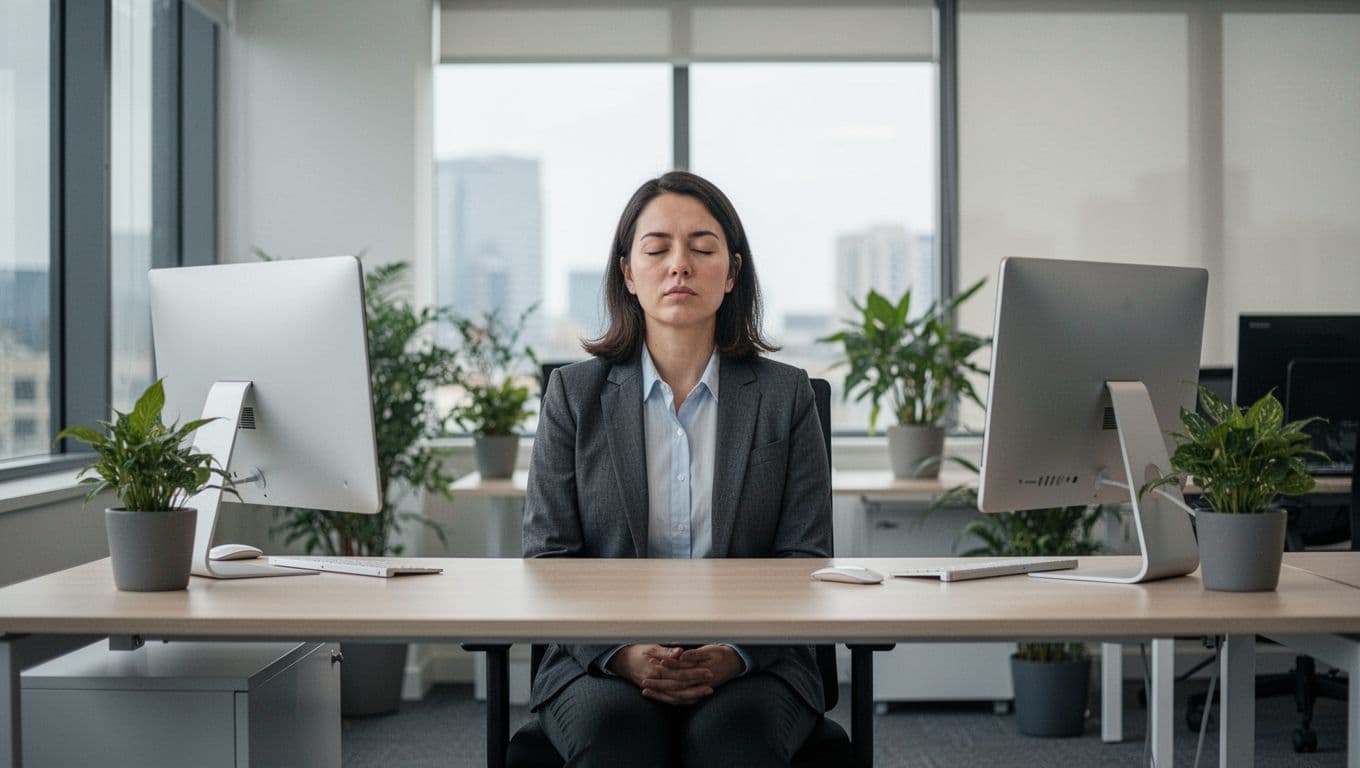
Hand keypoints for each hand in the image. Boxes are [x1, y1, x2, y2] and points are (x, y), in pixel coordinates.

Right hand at [608, 644, 736, 705]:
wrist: (622, 662)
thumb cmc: (638, 652)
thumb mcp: (651, 648)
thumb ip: (666, 652)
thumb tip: (680, 653)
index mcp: (654, 670)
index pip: (678, 674)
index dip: (694, 674)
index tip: (708, 671)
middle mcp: (654, 682)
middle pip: (679, 688)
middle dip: (696, 686)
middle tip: (712, 683)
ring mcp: (654, 689)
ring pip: (675, 697)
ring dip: (692, 695)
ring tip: (707, 692)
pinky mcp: (655, 692)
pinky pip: (671, 699)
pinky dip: (683, 700)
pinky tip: (695, 698)